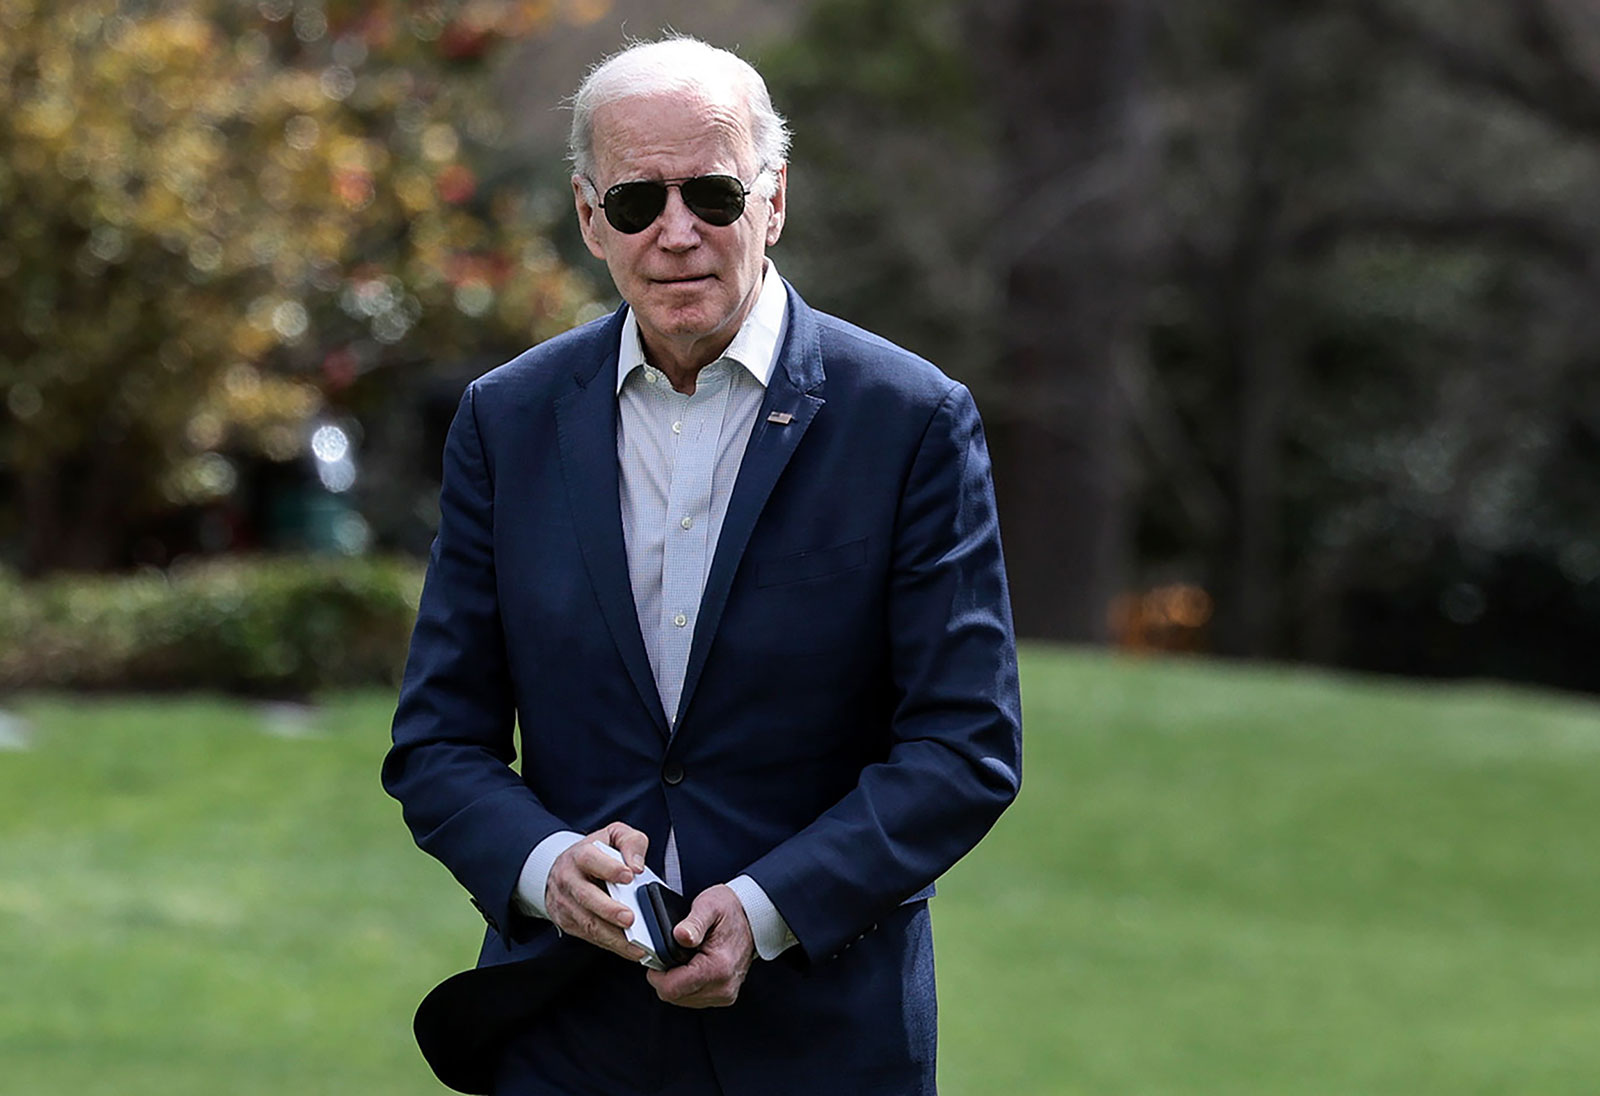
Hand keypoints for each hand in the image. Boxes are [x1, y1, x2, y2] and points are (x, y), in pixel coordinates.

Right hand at [544, 821, 649, 961]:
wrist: (563, 868)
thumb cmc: (595, 852)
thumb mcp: (614, 835)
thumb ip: (631, 842)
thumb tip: (637, 865)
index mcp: (580, 855)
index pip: (591, 860)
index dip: (610, 868)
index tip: (630, 875)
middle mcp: (568, 880)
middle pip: (587, 897)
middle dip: (609, 910)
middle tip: (630, 918)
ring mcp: (565, 904)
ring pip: (588, 923)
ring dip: (612, 936)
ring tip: (636, 944)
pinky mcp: (568, 923)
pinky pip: (589, 937)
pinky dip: (610, 945)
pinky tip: (629, 949)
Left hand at [646, 884, 755, 1007]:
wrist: (754, 918)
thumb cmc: (731, 911)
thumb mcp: (709, 906)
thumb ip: (693, 922)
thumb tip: (680, 935)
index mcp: (718, 967)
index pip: (672, 988)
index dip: (656, 973)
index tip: (657, 957)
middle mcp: (723, 987)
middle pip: (674, 996)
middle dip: (665, 976)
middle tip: (671, 954)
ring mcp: (725, 994)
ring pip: (681, 1000)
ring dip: (676, 981)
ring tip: (684, 958)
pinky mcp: (724, 996)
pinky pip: (693, 998)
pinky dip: (686, 984)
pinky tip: (692, 966)